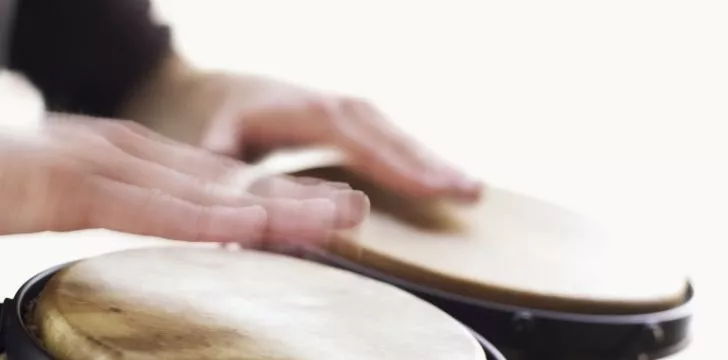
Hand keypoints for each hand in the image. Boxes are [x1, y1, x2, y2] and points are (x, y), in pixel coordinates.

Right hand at [0, 114, 367, 244]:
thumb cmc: (6, 182)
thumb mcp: (77, 191)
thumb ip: (130, 201)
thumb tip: (180, 219)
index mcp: (134, 159)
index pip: (221, 182)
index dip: (278, 195)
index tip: (328, 209)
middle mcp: (131, 155)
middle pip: (228, 182)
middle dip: (295, 196)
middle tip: (355, 209)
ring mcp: (101, 163)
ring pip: (204, 190)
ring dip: (273, 204)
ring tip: (332, 216)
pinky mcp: (67, 183)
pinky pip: (146, 206)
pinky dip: (201, 217)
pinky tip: (250, 223)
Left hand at [121, 59, 482, 201]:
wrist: (236, 86)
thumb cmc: (232, 119)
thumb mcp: (222, 143)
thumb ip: (231, 172)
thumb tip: (237, 217)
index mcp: (316, 114)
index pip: (368, 145)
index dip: (402, 168)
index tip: (435, 189)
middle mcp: (344, 108)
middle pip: (397, 141)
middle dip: (435, 168)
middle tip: (473, 194)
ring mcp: (358, 109)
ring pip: (405, 139)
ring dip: (438, 164)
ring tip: (473, 191)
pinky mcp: (363, 117)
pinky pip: (399, 139)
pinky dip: (424, 159)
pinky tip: (444, 177)